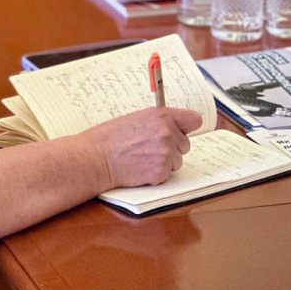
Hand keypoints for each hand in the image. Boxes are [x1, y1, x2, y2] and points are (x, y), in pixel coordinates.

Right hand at [80, 107, 202, 188]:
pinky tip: (140, 167)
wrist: (96, 157)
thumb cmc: (110, 137)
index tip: (182, 131)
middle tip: (149, 148)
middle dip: (172, 148)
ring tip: (142, 157)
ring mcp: (166, 152)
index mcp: (162, 115)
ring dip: (164, 162)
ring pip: (177, 161)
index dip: (187, 127)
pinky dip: (156, 174)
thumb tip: (176, 127)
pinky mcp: (161, 171)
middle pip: (185, 144)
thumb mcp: (137, 118)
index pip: (194, 120)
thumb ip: (159, 121)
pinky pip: (167, 174)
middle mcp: (167, 132)